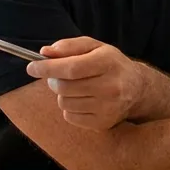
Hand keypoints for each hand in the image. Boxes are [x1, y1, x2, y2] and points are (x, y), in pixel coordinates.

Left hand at [25, 37, 147, 130]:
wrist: (137, 89)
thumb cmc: (111, 64)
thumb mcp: (95, 47)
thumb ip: (69, 46)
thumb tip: (44, 53)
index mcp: (108, 63)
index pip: (71, 68)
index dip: (47, 68)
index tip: (31, 67)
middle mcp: (110, 86)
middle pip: (64, 87)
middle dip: (53, 80)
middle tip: (58, 76)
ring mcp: (107, 107)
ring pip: (64, 103)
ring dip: (62, 94)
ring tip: (76, 88)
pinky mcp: (103, 123)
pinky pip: (70, 117)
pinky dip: (69, 108)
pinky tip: (83, 100)